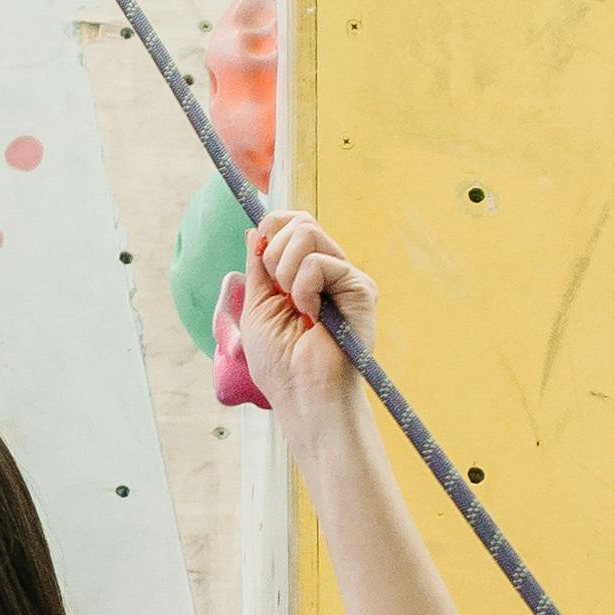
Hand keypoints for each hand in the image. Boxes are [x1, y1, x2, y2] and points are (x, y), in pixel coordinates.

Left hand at [237, 210, 375, 421]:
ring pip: (306, 231)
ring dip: (285, 271)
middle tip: (278, 291)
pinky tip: (312, 315)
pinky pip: (317, 262)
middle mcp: (327, 270)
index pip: (289, 223)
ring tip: (296, 307)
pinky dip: (303, 288)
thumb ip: (258, 267)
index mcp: (302, 273)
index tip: (261, 259)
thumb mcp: (256, 307)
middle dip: (273, 252)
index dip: (270, 229)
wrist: (302, 394)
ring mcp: (344, 276)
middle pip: (298, 220)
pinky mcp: (359, 287)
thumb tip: (256, 231)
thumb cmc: (279, 363)